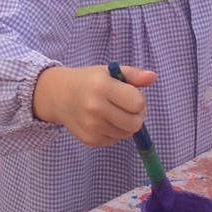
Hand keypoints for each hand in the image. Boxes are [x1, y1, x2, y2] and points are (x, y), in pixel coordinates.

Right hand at [33, 64, 155, 146]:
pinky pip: (115, 140)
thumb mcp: (109, 71)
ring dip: (125, 124)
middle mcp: (95, 108)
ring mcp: (91, 127)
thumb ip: (133, 74)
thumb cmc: (88, 81)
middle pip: (134, 123)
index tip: (130, 94)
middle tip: (126, 106)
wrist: (58, 95)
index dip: (139, 100)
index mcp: (101, 87)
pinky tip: (103, 120)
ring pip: (126, 133)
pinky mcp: (90, 140)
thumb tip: (153, 77)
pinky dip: (114, 131)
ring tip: (113, 112)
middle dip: (136, 115)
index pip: (137, 103)